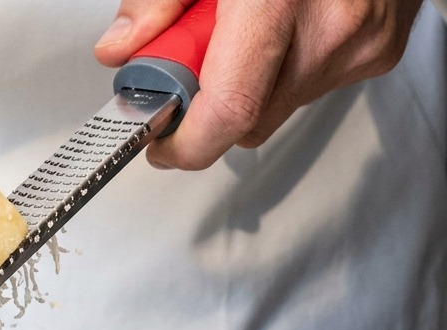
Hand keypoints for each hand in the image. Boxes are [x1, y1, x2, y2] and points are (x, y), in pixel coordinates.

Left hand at [94, 0, 424, 168]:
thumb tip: (120, 48)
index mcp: (277, 1)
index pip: (228, 110)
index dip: (185, 144)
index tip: (161, 145)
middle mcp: (330, 28)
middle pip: (247, 119)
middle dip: (211, 102)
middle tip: (200, 53)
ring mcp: (361, 43)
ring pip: (279, 106)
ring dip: (252, 80)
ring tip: (251, 23)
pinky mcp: (380, 50)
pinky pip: (314, 84)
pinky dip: (289, 65)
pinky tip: (288, 20)